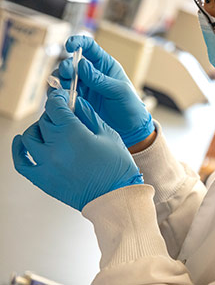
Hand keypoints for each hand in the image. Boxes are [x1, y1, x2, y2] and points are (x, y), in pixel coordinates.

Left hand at [12, 89, 142, 210]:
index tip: (63, 97)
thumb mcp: (108, 133)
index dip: (59, 98)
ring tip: (49, 129)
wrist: (115, 196)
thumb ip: (88, 114)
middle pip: (44, 121)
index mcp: (72, 133)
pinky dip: (19, 150)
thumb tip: (75, 102)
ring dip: (38, 128)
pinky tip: (23, 142)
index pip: (55, 106)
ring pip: (29, 137)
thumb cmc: (116, 166)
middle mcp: (54, 147)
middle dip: (54, 113)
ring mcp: (45, 164)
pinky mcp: (42, 179)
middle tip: (64, 114)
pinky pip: (21, 162)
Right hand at [51, 35, 154, 147]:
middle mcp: (91, 75)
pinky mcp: (77, 102)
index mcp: (105, 66)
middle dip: (66, 66)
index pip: (89, 48)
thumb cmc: (130, 107)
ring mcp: (83, 88)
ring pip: (63, 79)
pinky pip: (62, 95)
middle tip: (66, 73)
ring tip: (64, 88)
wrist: (130, 130)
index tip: (69, 45)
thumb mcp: (119, 91)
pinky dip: (58, 95)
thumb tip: (82, 64)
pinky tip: (62, 98)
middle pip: (72, 64)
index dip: (78, 42)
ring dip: (60, 81)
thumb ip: (100, 79)